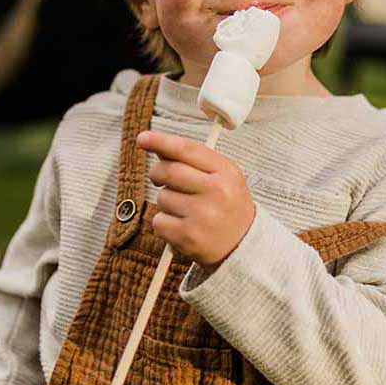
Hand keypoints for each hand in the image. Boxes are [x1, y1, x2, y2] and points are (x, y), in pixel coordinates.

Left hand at [135, 129, 255, 266]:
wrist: (243, 246)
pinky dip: (164, 223)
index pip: (188, 149)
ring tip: (185, 210)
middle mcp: (216, 192)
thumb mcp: (222, 177)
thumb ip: (194, 160)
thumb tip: (157, 146)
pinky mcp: (188, 237)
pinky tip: (181, 226)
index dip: (161, 141)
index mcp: (226, 172)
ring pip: (162, 197)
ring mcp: (202, 216)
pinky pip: (158, 221)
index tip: (142, 138)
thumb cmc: (227, 205)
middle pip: (169, 171)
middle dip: (157, 173)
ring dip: (166, 202)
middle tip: (160, 178)